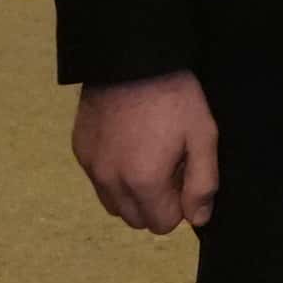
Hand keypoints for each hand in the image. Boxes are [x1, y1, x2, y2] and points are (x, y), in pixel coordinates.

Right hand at [74, 71, 220, 233]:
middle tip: (167, 165)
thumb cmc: (174, 96)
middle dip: (154, 203)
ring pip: (114, 204)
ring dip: (131, 193)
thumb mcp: (203, 136)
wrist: (130, 58)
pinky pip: (97, 180)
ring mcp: (91, 166)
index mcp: (144, 182)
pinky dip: (113, 174)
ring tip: (146, 156)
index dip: (178, 204)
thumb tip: (197, 219)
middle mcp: (111, 181)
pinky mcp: (79, 150)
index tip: (182, 173)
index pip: (162, 224)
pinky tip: (126, 143)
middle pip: (136, 219)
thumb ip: (202, 184)